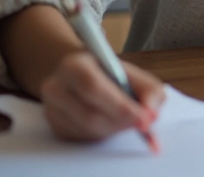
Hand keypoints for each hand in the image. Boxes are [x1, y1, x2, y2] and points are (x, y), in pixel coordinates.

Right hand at [39, 51, 165, 141]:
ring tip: (130, 119)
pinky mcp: (56, 126)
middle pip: (90, 114)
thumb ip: (149, 90)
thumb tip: (151, 113)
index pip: (93, 87)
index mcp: (74, 65)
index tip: (145, 118)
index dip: (120, 106)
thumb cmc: (109, 74)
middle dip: (122, 122)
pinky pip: (84, 138)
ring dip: (115, 129)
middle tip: (145, 124)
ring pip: (89, 130)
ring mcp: (53, 109)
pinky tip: (113, 122)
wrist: (81, 76)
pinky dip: (105, 134)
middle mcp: (56, 87)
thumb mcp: (133, 73)